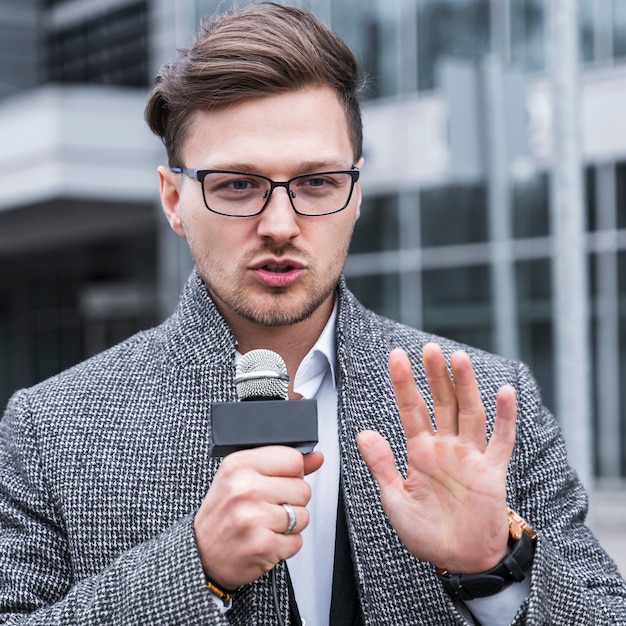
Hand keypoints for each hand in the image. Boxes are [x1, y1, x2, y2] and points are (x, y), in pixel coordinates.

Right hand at [194, 446, 322, 589]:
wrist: (201, 554)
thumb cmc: (223, 513)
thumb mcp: (243, 478)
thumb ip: (282, 464)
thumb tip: (316, 457)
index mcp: (239, 465)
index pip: (293, 459)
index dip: (291, 473)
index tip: (277, 482)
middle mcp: (245, 489)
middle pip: (303, 488)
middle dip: (291, 500)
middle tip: (267, 507)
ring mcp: (254, 518)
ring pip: (303, 515)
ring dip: (290, 524)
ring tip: (265, 524)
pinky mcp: (263, 545)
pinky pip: (297, 541)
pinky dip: (285, 544)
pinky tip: (265, 539)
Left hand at [356, 343, 515, 573]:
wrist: (460, 562)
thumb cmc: (426, 533)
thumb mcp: (395, 501)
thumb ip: (382, 466)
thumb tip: (363, 433)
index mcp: (420, 452)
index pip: (411, 410)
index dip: (404, 384)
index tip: (396, 357)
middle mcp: (446, 448)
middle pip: (442, 403)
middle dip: (435, 376)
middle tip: (429, 348)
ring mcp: (471, 457)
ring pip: (469, 413)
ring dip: (466, 386)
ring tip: (458, 358)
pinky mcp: (493, 472)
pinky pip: (502, 441)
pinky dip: (505, 418)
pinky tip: (505, 392)